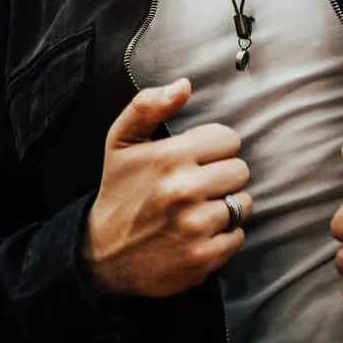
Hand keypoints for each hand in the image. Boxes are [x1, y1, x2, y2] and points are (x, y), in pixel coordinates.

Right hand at [82, 78, 252, 297]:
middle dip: (222, 176)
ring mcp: (194, 227)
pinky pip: (238, 236)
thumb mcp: (122, 142)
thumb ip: (149, 105)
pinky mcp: (202, 258)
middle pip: (241, 170)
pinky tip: (199, 234)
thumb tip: (184, 84)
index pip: (229, 139)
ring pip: (242, 203)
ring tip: (198, 209)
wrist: (100, 256)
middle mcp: (184, 190)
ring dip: (225, 206)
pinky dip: (224, 236)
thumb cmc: (119, 191)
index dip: (214, 149)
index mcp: (170, 157)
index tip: (195, 160)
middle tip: (197, 186)